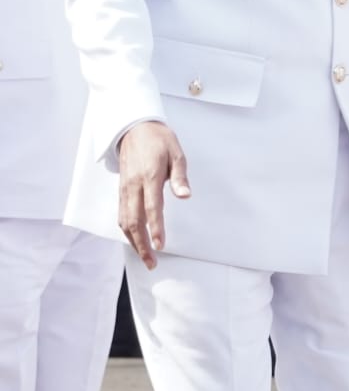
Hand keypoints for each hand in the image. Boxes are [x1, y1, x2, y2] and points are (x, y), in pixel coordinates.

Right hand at [118, 121, 190, 268]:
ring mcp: (125, 188)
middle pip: (134, 221)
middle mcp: (133, 185)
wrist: (135, 127)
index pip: (151, 207)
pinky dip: (127, 231)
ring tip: (145, 257)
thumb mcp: (176, 153)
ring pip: (125, 221)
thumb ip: (180, 177)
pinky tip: (134, 240)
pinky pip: (121, 214)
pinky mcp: (121, 190)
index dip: (156, 229)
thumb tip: (185, 196)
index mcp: (149, 175)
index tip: (161, 246)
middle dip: (142, 245)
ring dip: (133, 242)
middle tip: (152, 262)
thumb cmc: (159, 140)